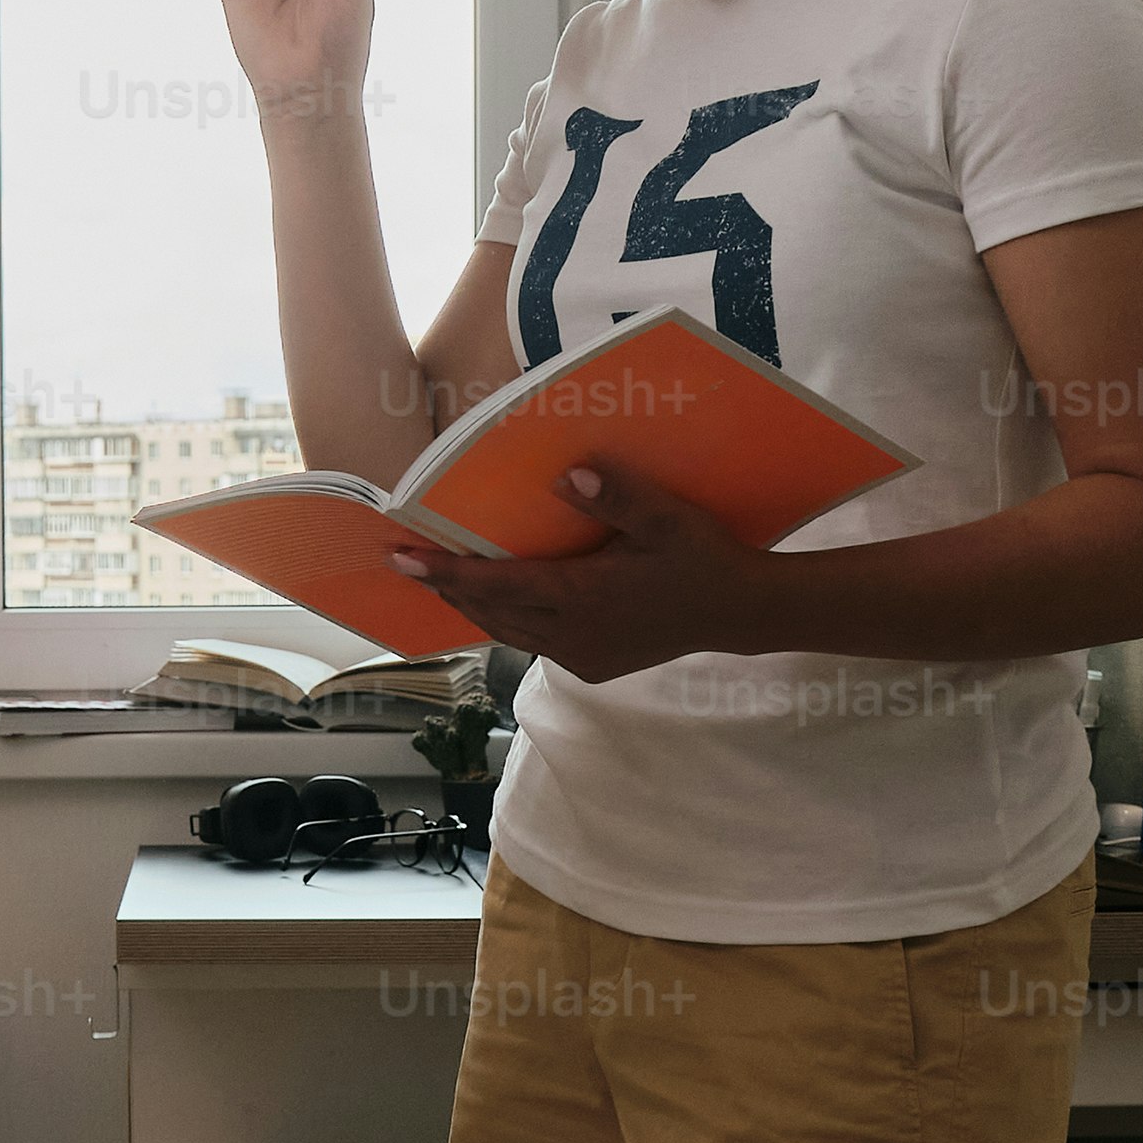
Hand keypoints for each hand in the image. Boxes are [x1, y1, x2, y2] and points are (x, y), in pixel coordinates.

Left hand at [397, 463, 768, 684]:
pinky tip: (500, 601)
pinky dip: (508, 620)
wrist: (740, 612)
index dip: (445, 572)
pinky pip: (534, 643)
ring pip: (509, 632)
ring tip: (445, 579)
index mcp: (583, 598)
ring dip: (475, 607)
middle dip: (449, 589)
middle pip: (491, 613)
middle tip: (409, 562)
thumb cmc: (702, 557)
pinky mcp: (592, 665)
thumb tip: (565, 476)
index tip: (402, 558)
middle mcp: (572, 636)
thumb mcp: (666, 517)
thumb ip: (615, 495)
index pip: (496, 586)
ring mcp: (581, 657)